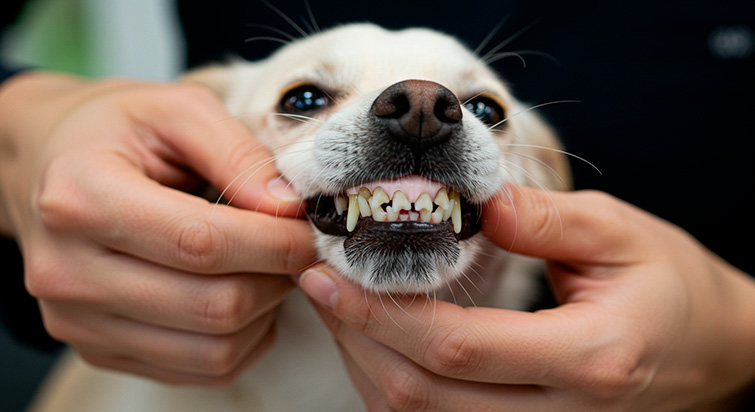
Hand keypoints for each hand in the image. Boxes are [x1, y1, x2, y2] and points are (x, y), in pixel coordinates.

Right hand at [0, 72, 316, 385]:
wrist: (50, 166)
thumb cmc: (116, 131)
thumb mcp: (176, 109)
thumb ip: (236, 152)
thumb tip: (288, 207)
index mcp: (80, 199)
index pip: (201, 243)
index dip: (274, 243)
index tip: (309, 229)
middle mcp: (67, 272)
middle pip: (212, 306)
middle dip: (276, 279)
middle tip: (296, 248)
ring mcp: (77, 321)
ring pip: (213, 350)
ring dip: (264, 314)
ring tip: (267, 268)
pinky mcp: (97, 350)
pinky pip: (199, 370)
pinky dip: (241, 341)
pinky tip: (242, 297)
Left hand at [299, 184, 754, 409]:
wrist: (709, 350)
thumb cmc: (667, 284)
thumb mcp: (619, 232)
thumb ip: (546, 219)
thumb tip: (475, 204)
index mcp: (590, 358)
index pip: (459, 348)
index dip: (382, 313)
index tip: (330, 272)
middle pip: (425, 397)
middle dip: (357, 338)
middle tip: (317, 283)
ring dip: (365, 364)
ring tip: (336, 306)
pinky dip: (392, 387)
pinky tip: (373, 342)